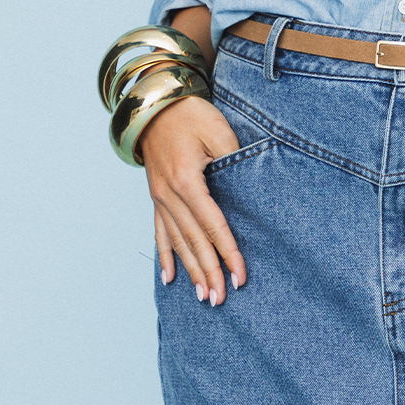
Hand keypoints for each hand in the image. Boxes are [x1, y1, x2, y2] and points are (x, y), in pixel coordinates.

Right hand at [140, 93, 246, 305]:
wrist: (156, 105)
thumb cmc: (191, 114)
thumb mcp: (218, 131)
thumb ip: (234, 160)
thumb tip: (249, 189)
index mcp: (187, 181)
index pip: (213, 226)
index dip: (228, 253)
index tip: (240, 277)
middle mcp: (170, 195)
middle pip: (194, 241)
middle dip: (209, 272)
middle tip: (220, 299)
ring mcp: (159, 198)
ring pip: (177, 242)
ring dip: (190, 271)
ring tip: (202, 297)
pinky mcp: (156, 196)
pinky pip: (159, 233)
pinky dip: (165, 256)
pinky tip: (170, 278)